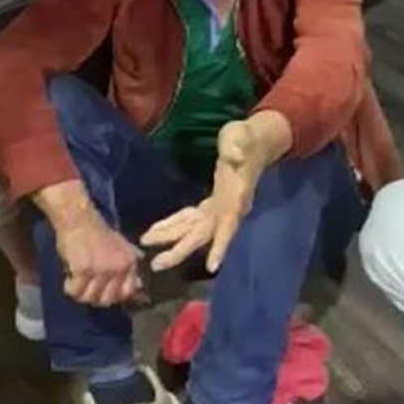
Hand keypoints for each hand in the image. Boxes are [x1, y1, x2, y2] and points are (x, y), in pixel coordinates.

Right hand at [56, 208, 143, 306]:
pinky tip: (69, 278)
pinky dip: (70, 288)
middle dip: (96, 297)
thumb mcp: (121, 247)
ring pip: (90, 298)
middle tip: (87, 288)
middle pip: (107, 300)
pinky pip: (75, 291)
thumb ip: (128, 268)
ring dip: (81, 293)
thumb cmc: (97, 232)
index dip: (115, 296)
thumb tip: (139, 287)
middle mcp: (119, 267)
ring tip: (77, 283)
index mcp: (130, 262)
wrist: (79, 218)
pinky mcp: (83, 269)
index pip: (127, 292)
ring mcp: (102, 269)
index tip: (104, 292)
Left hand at [141, 112, 291, 273]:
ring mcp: (219, 208)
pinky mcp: (212, 203)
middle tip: (156, 264)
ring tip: (146, 243)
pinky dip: (174, 225)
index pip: (229, 226)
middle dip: (180, 250)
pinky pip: (190, 219)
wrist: (256, 141)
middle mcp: (227, 209)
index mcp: (236, 198)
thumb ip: (238, 146)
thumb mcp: (242, 137)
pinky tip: (158, 230)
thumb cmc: (248, 138)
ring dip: (170, 238)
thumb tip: (233, 156)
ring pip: (193, 230)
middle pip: (203, 235)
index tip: (212, 267)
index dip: (221, 246)